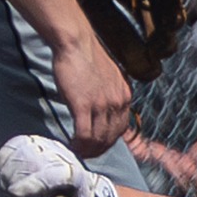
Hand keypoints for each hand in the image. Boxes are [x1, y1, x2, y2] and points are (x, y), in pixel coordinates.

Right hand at [0, 135, 124, 196]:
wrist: (79, 184)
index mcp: (73, 174)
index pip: (49, 177)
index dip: (29, 185)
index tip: (13, 193)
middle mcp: (61, 156)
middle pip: (32, 162)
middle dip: (13, 177)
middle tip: (5, 192)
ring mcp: (48, 146)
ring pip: (22, 150)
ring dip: (7, 167)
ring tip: (3, 183)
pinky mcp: (37, 142)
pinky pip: (17, 143)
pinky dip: (5, 155)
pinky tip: (1, 169)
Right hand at [50, 36, 131, 156]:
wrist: (76, 42)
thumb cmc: (87, 56)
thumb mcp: (109, 77)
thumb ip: (110, 93)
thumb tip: (103, 108)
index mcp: (125, 96)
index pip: (121, 128)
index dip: (109, 141)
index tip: (98, 146)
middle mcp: (118, 102)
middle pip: (111, 137)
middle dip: (98, 150)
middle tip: (86, 154)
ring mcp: (102, 105)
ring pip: (98, 139)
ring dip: (87, 150)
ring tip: (77, 151)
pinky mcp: (84, 105)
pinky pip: (84, 134)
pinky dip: (78, 144)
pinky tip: (71, 144)